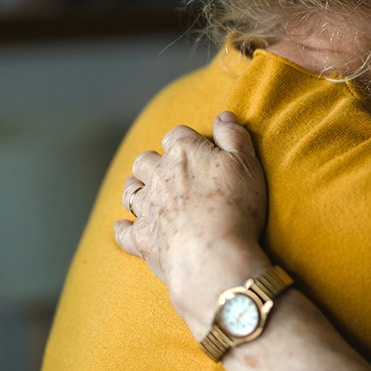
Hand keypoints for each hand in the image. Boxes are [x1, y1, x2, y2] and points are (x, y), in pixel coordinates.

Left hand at [115, 111, 271, 336]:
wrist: (213, 255)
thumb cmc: (236, 207)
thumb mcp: (247, 164)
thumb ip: (234, 136)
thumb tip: (223, 115)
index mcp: (184, 153)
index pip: (177, 135)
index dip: (187, 141)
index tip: (198, 150)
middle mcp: (159, 176)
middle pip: (146, 160)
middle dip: (154, 162)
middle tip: (168, 170)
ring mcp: (147, 208)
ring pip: (130, 190)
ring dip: (136, 188)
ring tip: (147, 192)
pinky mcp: (142, 238)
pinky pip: (124, 231)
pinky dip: (124, 228)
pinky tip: (125, 227)